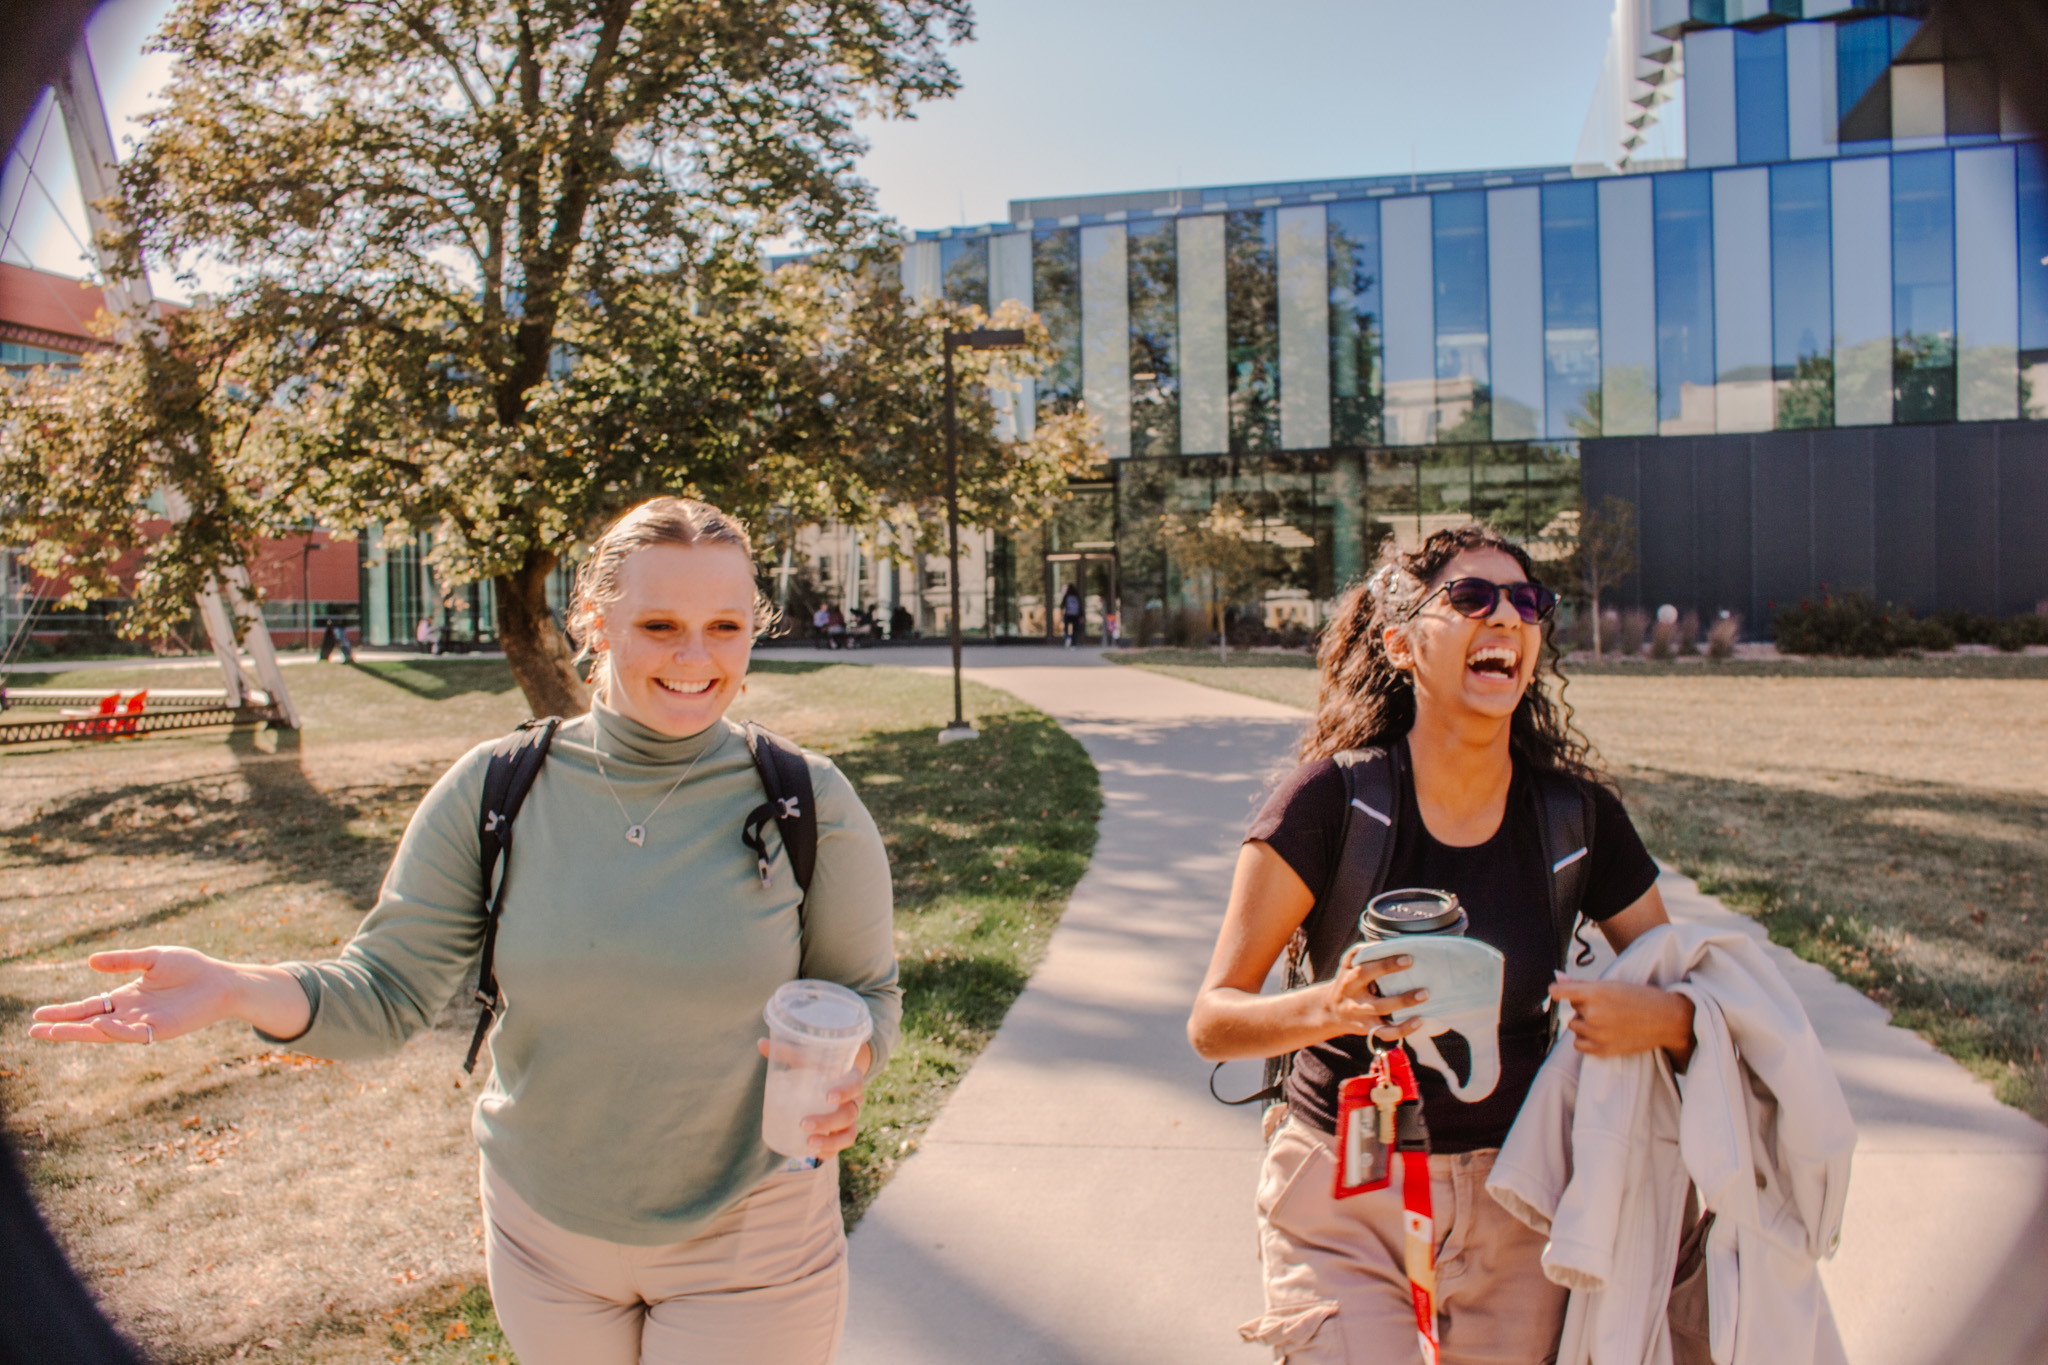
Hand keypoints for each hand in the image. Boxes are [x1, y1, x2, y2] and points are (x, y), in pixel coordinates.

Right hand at [28, 947, 231, 1044]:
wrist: (221, 980)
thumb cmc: (191, 967)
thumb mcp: (152, 958)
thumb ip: (123, 960)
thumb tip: (89, 961)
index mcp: (126, 997)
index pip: (88, 1007)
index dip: (64, 1011)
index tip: (38, 1014)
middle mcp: (131, 1013)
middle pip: (90, 1023)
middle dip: (63, 1027)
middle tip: (34, 1030)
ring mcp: (144, 1024)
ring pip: (106, 1032)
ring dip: (81, 1032)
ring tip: (54, 1031)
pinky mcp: (161, 1030)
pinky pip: (135, 1034)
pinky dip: (118, 1030)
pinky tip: (101, 1025)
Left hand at [758, 1039, 871, 1157]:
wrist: (831, 1076)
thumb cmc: (818, 1064)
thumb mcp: (806, 1056)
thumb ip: (788, 1050)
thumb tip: (761, 1043)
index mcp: (850, 1078)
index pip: (856, 1085)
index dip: (846, 1091)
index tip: (828, 1096)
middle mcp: (854, 1100)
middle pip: (850, 1114)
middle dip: (828, 1122)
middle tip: (803, 1123)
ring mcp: (849, 1119)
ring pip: (849, 1135)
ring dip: (831, 1142)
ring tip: (809, 1144)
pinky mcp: (840, 1132)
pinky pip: (840, 1147)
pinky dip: (830, 1152)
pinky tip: (815, 1155)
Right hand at [1321, 950, 1429, 1042]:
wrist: (1330, 1012)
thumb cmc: (1348, 982)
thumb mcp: (1349, 965)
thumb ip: (1365, 953)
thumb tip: (1393, 944)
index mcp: (1349, 976)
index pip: (1365, 966)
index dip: (1384, 962)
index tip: (1407, 957)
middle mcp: (1352, 993)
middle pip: (1366, 980)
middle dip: (1388, 971)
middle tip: (1412, 964)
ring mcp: (1360, 1012)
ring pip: (1379, 1008)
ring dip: (1402, 1001)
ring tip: (1424, 995)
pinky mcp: (1368, 1028)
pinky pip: (1385, 1032)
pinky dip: (1402, 1029)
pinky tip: (1419, 1021)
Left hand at [1548, 978, 1695, 1065]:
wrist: (1667, 1019)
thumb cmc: (1640, 997)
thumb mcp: (1612, 984)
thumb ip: (1581, 982)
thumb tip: (1557, 977)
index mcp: (1595, 993)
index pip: (1559, 992)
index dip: (1558, 990)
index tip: (1560, 991)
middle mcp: (1593, 1013)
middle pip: (1572, 1007)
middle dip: (1583, 1004)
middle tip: (1606, 1004)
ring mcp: (1597, 1033)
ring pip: (1574, 1025)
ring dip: (1584, 1021)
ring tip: (1606, 1018)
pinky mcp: (1603, 1050)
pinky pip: (1579, 1044)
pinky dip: (1585, 1039)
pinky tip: (1601, 1032)